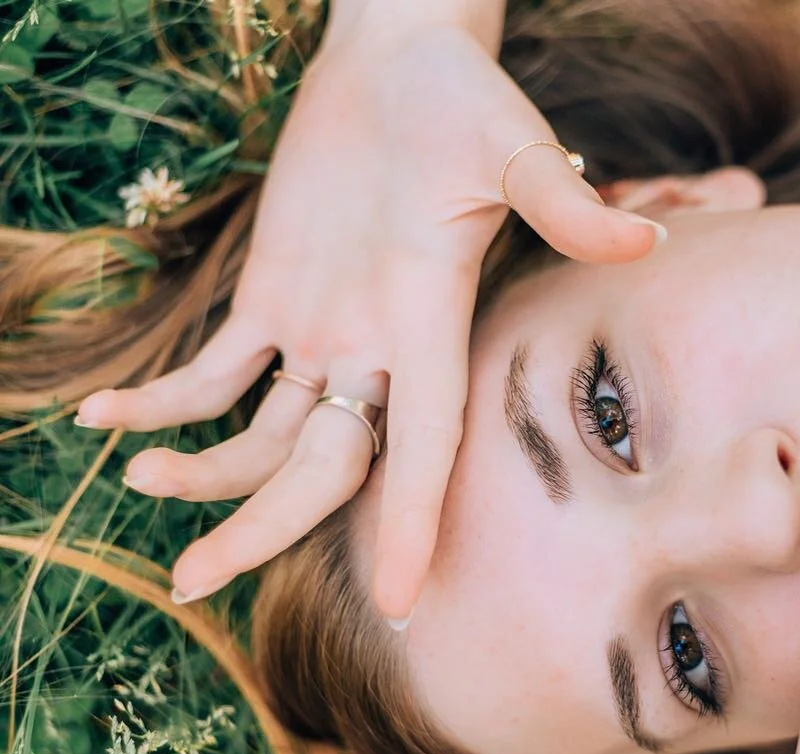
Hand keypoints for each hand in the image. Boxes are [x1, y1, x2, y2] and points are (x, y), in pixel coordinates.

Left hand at [74, 13, 662, 615]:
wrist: (403, 60)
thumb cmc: (467, 96)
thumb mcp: (513, 145)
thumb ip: (562, 201)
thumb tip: (647, 238)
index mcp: (432, 322)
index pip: (427, 444)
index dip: (414, 522)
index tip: (399, 601)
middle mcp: (380, 347)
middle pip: (322, 467)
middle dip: (260, 528)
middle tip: (190, 585)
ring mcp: (325, 328)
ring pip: (263, 436)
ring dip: (205, 468)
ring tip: (137, 475)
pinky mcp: (276, 296)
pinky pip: (214, 371)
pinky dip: (165, 399)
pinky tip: (107, 416)